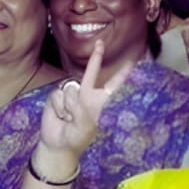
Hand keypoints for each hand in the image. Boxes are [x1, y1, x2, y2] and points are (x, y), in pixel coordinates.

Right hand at [39, 40, 131, 155]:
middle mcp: (86, 95)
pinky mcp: (56, 96)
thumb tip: (79, 95)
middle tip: (99, 43)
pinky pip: (58, 95)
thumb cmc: (77, 138)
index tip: (132, 61)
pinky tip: (60, 116)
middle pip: (90, 73)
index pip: (113, 85)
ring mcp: (71, 94)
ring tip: (69, 119)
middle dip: (95, 58)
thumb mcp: (87, 126)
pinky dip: (59, 108)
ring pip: (71, 89)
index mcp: (99, 103)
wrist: (57, 144)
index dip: (122, 74)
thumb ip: (85, 109)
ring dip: (69, 107)